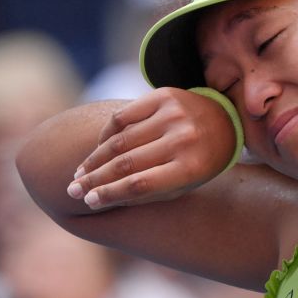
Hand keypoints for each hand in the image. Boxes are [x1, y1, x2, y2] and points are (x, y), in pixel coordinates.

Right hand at [66, 88, 237, 208]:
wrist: (225, 121)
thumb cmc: (199, 163)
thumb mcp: (183, 185)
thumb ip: (145, 192)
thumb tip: (97, 198)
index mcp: (192, 167)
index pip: (141, 184)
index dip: (110, 194)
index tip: (89, 202)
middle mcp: (183, 139)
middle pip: (126, 163)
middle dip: (94, 179)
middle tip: (72, 191)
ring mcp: (173, 114)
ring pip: (120, 140)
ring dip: (95, 159)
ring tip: (80, 173)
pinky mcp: (163, 96)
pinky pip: (123, 116)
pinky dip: (106, 134)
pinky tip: (97, 148)